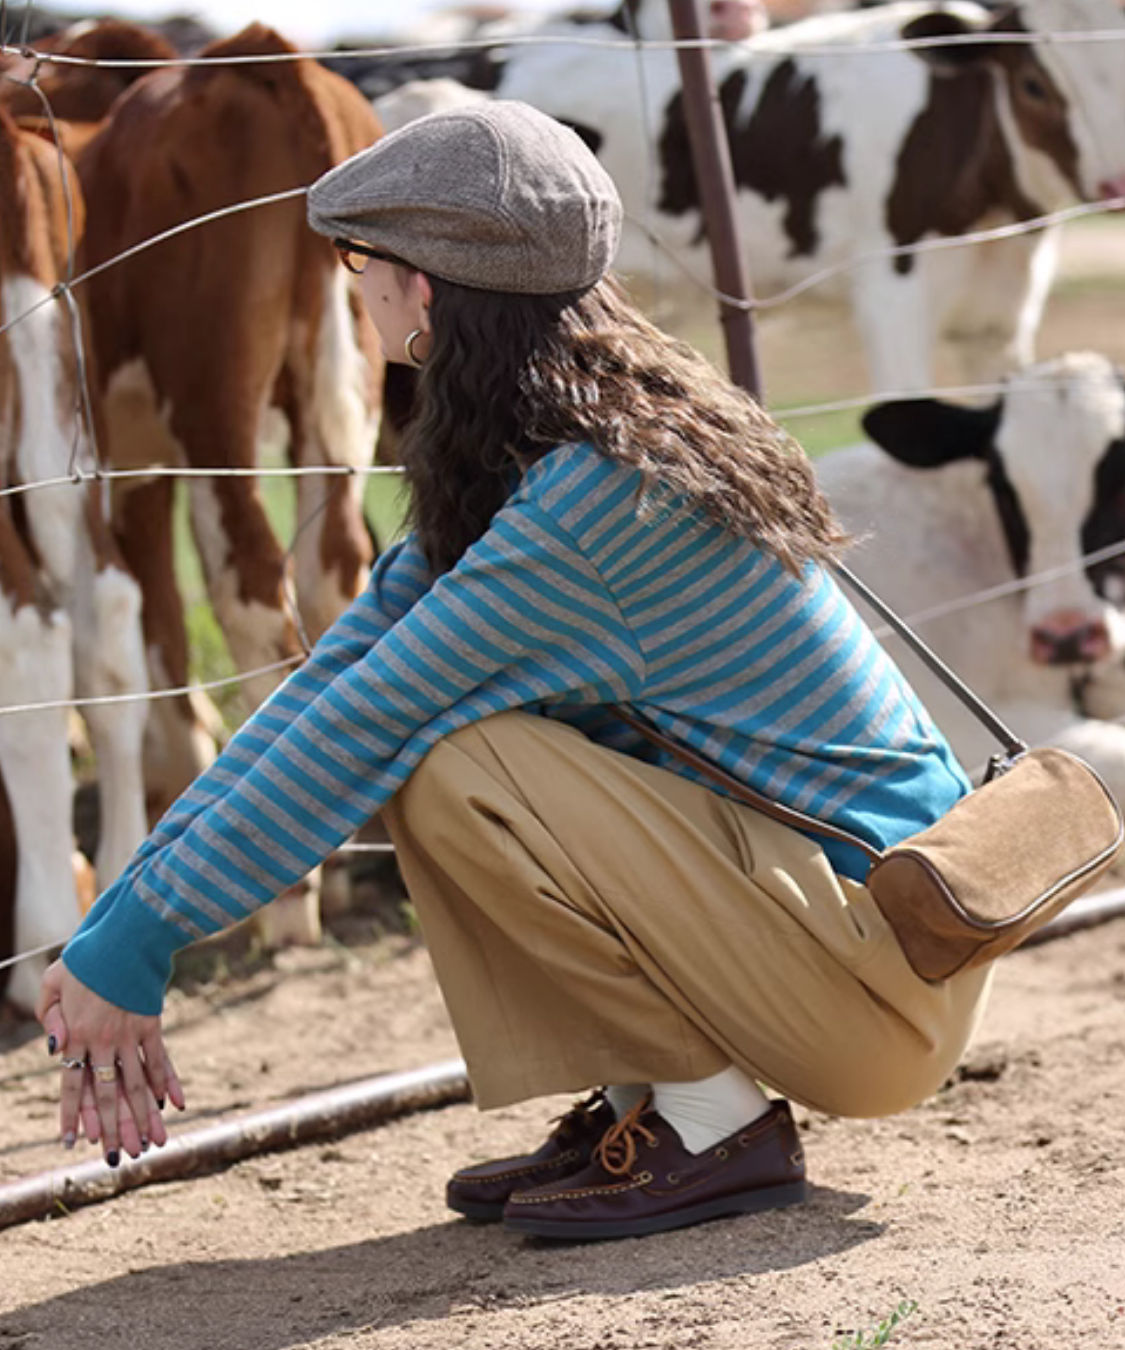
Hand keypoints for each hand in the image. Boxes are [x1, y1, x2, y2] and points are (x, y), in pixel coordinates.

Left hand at [37, 959, 184, 1163]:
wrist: (125, 936)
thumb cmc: (87, 957)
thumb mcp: (54, 981)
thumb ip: (49, 1015)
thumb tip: (55, 1049)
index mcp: (76, 1033)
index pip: (72, 1084)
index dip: (74, 1115)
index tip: (76, 1144)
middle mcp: (103, 1040)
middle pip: (108, 1093)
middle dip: (115, 1129)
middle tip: (121, 1158)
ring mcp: (131, 1034)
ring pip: (138, 1084)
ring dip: (145, 1117)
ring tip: (153, 1145)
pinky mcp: (152, 1024)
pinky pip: (161, 1059)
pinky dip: (169, 1083)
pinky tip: (175, 1106)